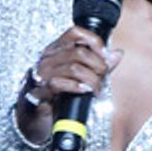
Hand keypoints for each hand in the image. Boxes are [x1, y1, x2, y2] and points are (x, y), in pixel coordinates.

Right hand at [15, 27, 124, 141]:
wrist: (35, 117)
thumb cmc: (56, 94)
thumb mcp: (80, 77)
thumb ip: (98, 65)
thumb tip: (116, 54)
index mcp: (56, 50)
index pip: (75, 33)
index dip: (94, 42)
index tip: (105, 56)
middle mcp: (48, 58)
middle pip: (79, 52)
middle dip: (98, 66)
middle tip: (102, 78)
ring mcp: (42, 74)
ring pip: (73, 68)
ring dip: (91, 80)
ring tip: (95, 89)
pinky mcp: (39, 91)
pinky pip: (58, 84)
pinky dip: (76, 87)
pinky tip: (84, 91)